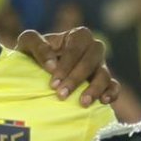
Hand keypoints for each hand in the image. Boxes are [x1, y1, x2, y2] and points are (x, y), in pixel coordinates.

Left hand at [5, 22, 120, 108]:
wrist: (33, 73)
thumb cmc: (31, 55)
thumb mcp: (27, 44)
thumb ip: (37, 45)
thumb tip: (52, 65)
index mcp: (76, 36)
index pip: (77, 45)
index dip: (67, 63)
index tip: (53, 82)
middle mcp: (91, 49)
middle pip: (93, 58)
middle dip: (78, 77)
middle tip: (61, 94)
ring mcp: (99, 66)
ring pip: (105, 74)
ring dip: (95, 88)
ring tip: (82, 103)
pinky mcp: (103, 83)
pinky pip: (114, 86)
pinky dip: (112, 92)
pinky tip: (103, 101)